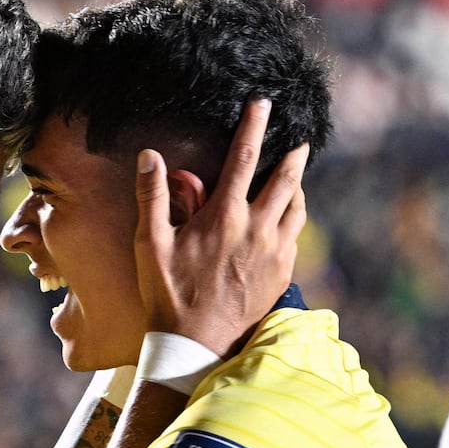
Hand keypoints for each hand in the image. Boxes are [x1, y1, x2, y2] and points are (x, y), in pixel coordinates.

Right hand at [134, 98, 307, 355]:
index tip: (263, 103)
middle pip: (286, 179)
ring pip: (297, 207)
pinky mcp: (282, 274)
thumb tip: (150, 156)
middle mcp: (257, 230)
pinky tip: (285, 218)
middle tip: (298, 139)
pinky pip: (294, 236)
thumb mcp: (151, 244)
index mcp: (225, 217)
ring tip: (294, 175)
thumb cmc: (168, 293)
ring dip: (297, 186)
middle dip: (292, 154)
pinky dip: (292, 219)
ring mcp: (275, 254)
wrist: (195, 344)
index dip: (254, 126)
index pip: (244, 158)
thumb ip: (152, 196)